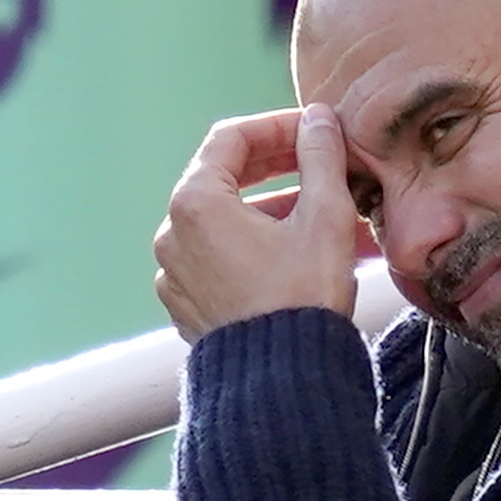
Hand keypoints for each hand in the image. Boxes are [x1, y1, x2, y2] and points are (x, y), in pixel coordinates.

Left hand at [153, 105, 362, 342]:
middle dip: (279, 168)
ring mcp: (175, 273)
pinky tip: (300, 253)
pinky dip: (257, 246)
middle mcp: (173, 235)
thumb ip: (320, 157)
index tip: (314, 131)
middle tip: (321, 163)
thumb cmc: (301, 299)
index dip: (278, 127)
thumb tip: (317, 120)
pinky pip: (220, 259)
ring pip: (227, 222)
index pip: (232, 139)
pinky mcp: (187, 304)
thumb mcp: (324, 217)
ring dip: (275, 210)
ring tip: (327, 215)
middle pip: (224, 179)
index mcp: (195, 205)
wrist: (281, 381)